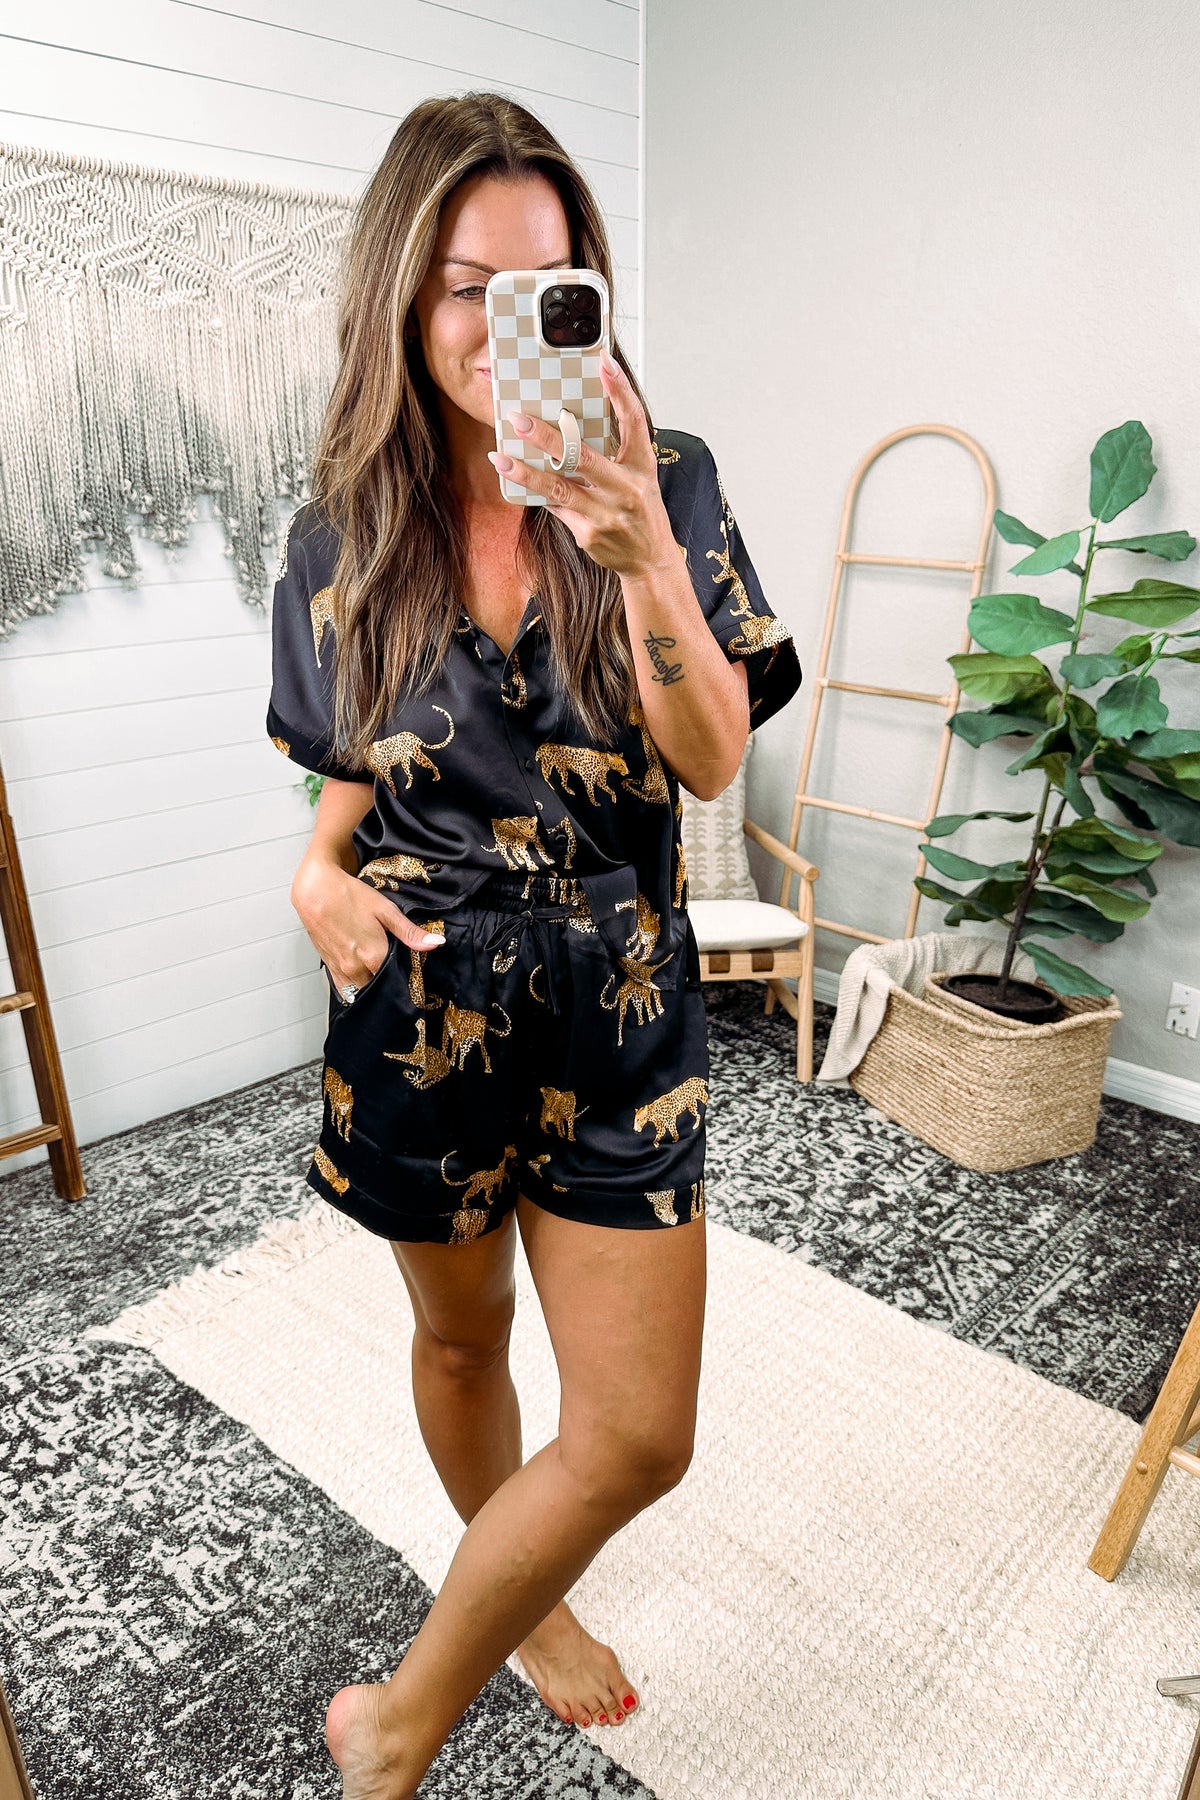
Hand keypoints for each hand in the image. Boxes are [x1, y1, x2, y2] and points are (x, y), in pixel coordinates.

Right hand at [290, 859, 443, 995]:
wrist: (315, 890)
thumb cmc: (349, 896)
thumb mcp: (385, 910)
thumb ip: (410, 932)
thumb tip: (436, 943)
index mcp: (374, 955)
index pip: (398, 979)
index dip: (408, 978)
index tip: (415, 975)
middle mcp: (356, 967)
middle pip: (380, 989)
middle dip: (390, 985)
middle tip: (398, 974)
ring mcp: (340, 969)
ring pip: (362, 991)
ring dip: (373, 988)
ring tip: (381, 975)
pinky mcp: (329, 967)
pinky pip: (345, 989)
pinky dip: (356, 988)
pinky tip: (364, 976)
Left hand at [487, 351, 676, 580]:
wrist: (649, 559)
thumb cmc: (641, 510)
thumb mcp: (639, 475)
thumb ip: (615, 450)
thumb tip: (571, 422)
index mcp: (642, 466)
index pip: (634, 421)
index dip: (621, 391)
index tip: (604, 363)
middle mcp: (626, 488)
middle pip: (582, 456)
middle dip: (547, 437)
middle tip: (518, 420)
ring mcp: (606, 514)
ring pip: (558, 488)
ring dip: (525, 472)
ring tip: (499, 458)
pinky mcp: (589, 534)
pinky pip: (556, 508)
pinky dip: (536, 493)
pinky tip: (515, 481)